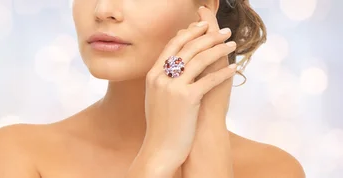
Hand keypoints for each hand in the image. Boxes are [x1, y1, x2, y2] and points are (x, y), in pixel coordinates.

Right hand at [140, 7, 236, 174]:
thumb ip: (163, 79)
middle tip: (224, 32)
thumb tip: (177, 64)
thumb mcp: (156, 97)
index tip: (203, 26)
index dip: (190, 33)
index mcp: (152, 75)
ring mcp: (173, 87)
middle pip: (187, 48)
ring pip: (199, 59)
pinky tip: (233, 69)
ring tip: (232, 45)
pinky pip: (209, 79)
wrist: (160, 148)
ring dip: (219, 49)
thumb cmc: (161, 124)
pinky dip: (223, 73)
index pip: (172, 45)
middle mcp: (161, 78)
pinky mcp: (187, 99)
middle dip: (208, 36)